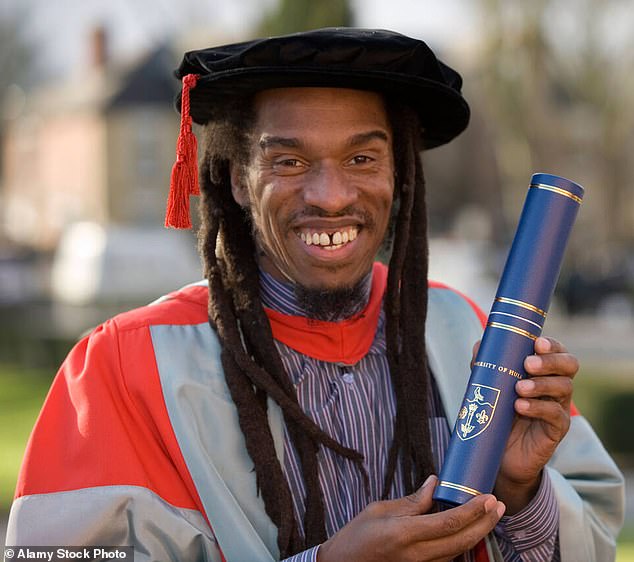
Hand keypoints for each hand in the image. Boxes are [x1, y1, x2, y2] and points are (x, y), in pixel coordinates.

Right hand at [317, 475, 504, 561]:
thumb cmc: (356, 535)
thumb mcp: (380, 509)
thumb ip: (412, 501)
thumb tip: (435, 484)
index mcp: (404, 534)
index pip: (449, 522)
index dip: (473, 510)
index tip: (487, 498)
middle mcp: (416, 555)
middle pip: (461, 541)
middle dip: (484, 523)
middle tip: (498, 506)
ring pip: (458, 553)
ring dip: (477, 535)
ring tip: (489, 517)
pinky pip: (447, 560)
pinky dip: (461, 545)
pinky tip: (468, 532)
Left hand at [495, 336, 577, 513]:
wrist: (500, 454)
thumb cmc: (498, 412)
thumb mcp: (490, 386)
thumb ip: (486, 365)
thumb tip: (479, 345)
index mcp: (543, 371)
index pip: (557, 351)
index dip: (552, 345)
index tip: (536, 343)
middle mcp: (556, 386)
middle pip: (568, 366)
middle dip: (550, 361)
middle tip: (528, 364)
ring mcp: (559, 407)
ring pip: (563, 388)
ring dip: (541, 385)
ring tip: (519, 388)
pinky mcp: (557, 429)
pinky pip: (556, 415)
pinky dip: (538, 408)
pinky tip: (521, 406)